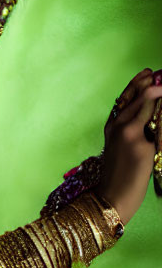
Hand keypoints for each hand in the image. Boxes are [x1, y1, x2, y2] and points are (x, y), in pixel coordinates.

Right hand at [96, 68, 161, 223]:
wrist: (112, 196)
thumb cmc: (120, 177)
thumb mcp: (124, 151)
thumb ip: (135, 133)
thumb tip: (152, 120)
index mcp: (111, 129)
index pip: (123, 101)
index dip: (134, 85)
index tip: (146, 73)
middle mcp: (115, 128)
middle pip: (129, 99)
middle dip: (143, 83)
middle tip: (154, 71)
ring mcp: (125, 133)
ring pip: (138, 105)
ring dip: (150, 90)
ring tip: (159, 79)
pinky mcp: (136, 141)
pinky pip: (148, 118)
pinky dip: (152, 103)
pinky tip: (158, 93)